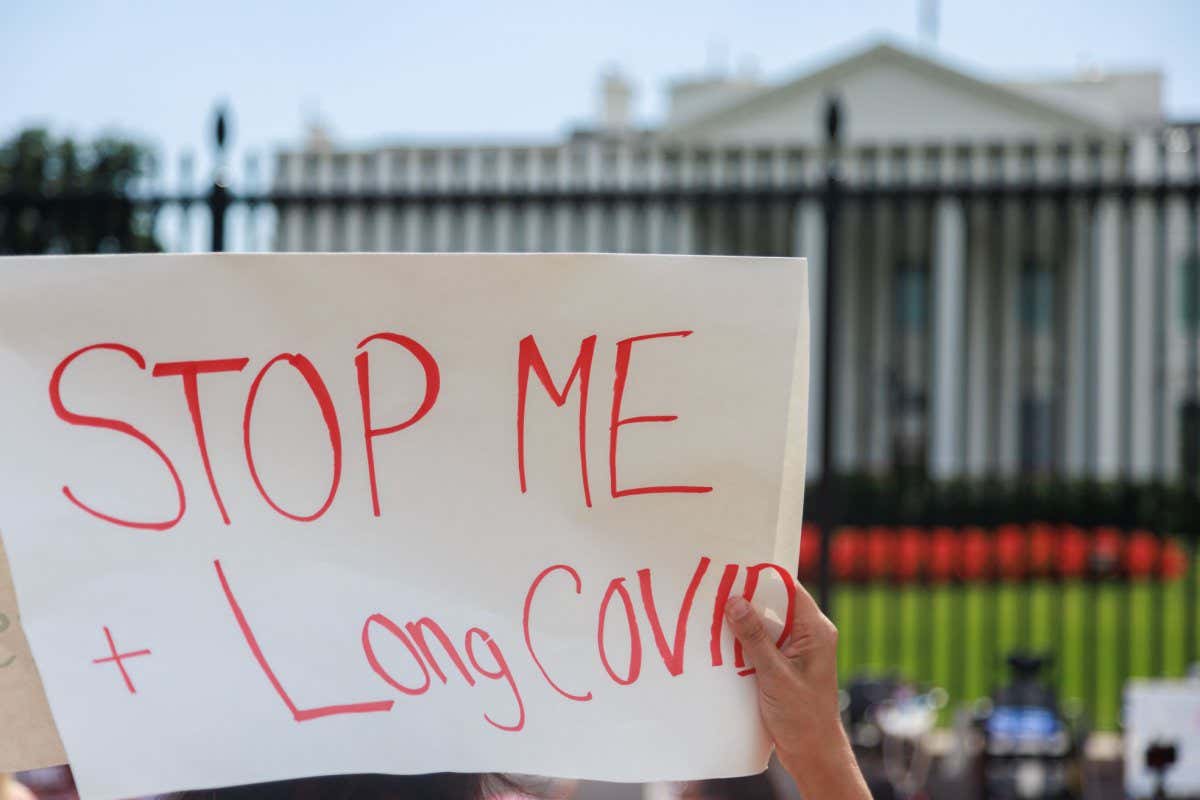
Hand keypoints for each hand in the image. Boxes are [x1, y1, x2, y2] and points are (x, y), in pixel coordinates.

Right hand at [724, 578, 868, 799]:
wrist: (812, 754)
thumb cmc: (803, 717)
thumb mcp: (775, 675)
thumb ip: (755, 638)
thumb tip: (734, 601)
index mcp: (816, 631)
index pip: (789, 590)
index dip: (762, 578)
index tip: (732, 571)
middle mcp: (808, 636)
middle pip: (775, 605)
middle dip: (746, 600)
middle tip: (714, 592)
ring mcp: (796, 651)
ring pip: (765, 625)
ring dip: (742, 623)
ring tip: (711, 614)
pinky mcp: (783, 666)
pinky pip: (761, 644)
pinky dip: (743, 643)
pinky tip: (720, 643)